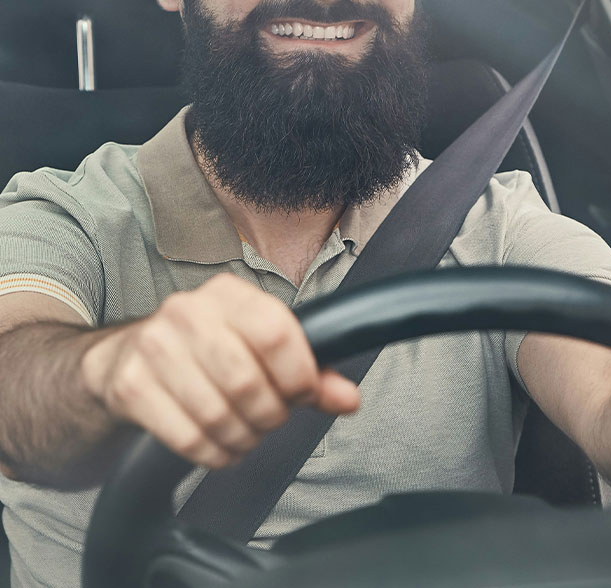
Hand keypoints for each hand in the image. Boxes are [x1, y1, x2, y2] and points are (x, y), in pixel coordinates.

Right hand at [81, 274, 359, 467]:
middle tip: (269, 420)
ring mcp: (154, 346)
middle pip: (248, 381)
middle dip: (269, 415)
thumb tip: (348, 399)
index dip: (299, 375)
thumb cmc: (205, 351)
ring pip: (218, 415)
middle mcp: (188, 311)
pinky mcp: (129, 385)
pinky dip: (213, 454)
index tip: (302, 394)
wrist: (124, 359)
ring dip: (242, 439)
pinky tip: (218, 447)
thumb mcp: (256, 347)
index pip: (277, 332)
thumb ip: (309, 370)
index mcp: (228, 293)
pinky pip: (187, 438)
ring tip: (245, 435)